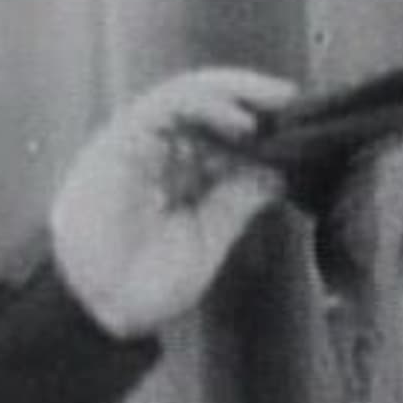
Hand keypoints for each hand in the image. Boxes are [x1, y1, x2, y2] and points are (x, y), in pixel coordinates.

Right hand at [50, 69, 296, 338]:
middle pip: (208, 102)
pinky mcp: (117, 145)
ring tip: (276, 101)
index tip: (302, 121)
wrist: (99, 311)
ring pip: (187, 94)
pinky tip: (241, 121)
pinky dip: (204, 106)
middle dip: (254, 94)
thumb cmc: (148, 281)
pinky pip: (162, 108)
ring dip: (234, 92)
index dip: (260, 117)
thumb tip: (278, 173)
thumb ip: (239, 201)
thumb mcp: (210, 236)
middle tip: (295, 99)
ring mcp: (136, 145)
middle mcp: (158, 151)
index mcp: (180, 171)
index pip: (221, 127)